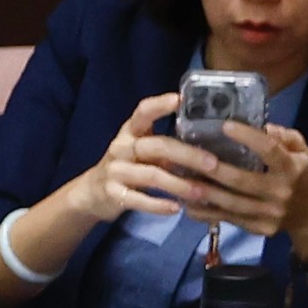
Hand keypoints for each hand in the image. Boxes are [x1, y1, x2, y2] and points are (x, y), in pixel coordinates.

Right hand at [67, 94, 207, 225]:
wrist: (93, 192)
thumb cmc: (129, 167)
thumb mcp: (144, 152)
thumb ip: (167, 147)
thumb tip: (210, 147)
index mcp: (131, 133)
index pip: (142, 112)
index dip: (159, 105)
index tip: (180, 99)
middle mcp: (121, 147)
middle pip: (156, 146)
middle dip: (186, 154)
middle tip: (213, 164)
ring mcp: (115, 170)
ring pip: (150, 174)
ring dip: (179, 184)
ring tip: (202, 192)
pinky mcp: (113, 193)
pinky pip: (137, 199)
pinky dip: (158, 205)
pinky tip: (177, 208)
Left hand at [180, 121, 307, 248]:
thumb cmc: (303, 177)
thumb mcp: (302, 152)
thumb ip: (283, 136)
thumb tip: (259, 125)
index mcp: (291, 169)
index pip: (269, 151)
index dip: (247, 137)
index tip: (225, 125)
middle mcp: (279, 192)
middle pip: (239, 180)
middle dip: (208, 167)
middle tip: (182, 153)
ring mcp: (268, 214)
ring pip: (228, 202)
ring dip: (199, 189)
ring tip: (174, 175)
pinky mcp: (258, 228)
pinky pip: (226, 219)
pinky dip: (204, 211)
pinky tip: (185, 200)